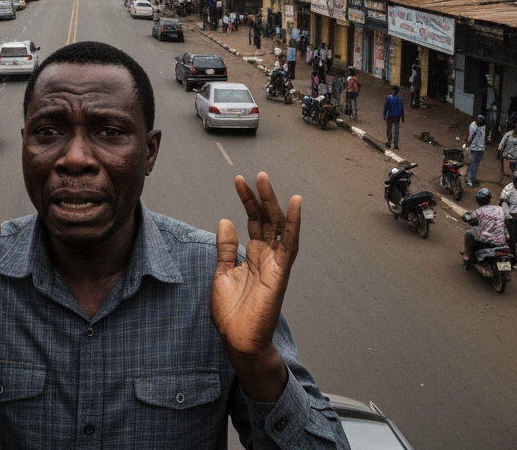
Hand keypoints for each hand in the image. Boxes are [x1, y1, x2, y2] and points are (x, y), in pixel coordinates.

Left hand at [213, 173, 299, 400]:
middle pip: (268, 220)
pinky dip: (294, 224)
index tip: (239, 181)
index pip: (254, 221)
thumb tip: (225, 221)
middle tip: (255, 175)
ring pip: (279, 226)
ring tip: (265, 181)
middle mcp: (267, 257)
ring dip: (274, 203)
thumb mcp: (222, 273)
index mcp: (253, 256)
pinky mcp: (281, 273)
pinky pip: (291, 244)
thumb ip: (226, 248)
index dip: (247, 201)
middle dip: (261, 197)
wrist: (237, 340)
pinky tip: (294, 203)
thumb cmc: (232, 313)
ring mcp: (275, 264)